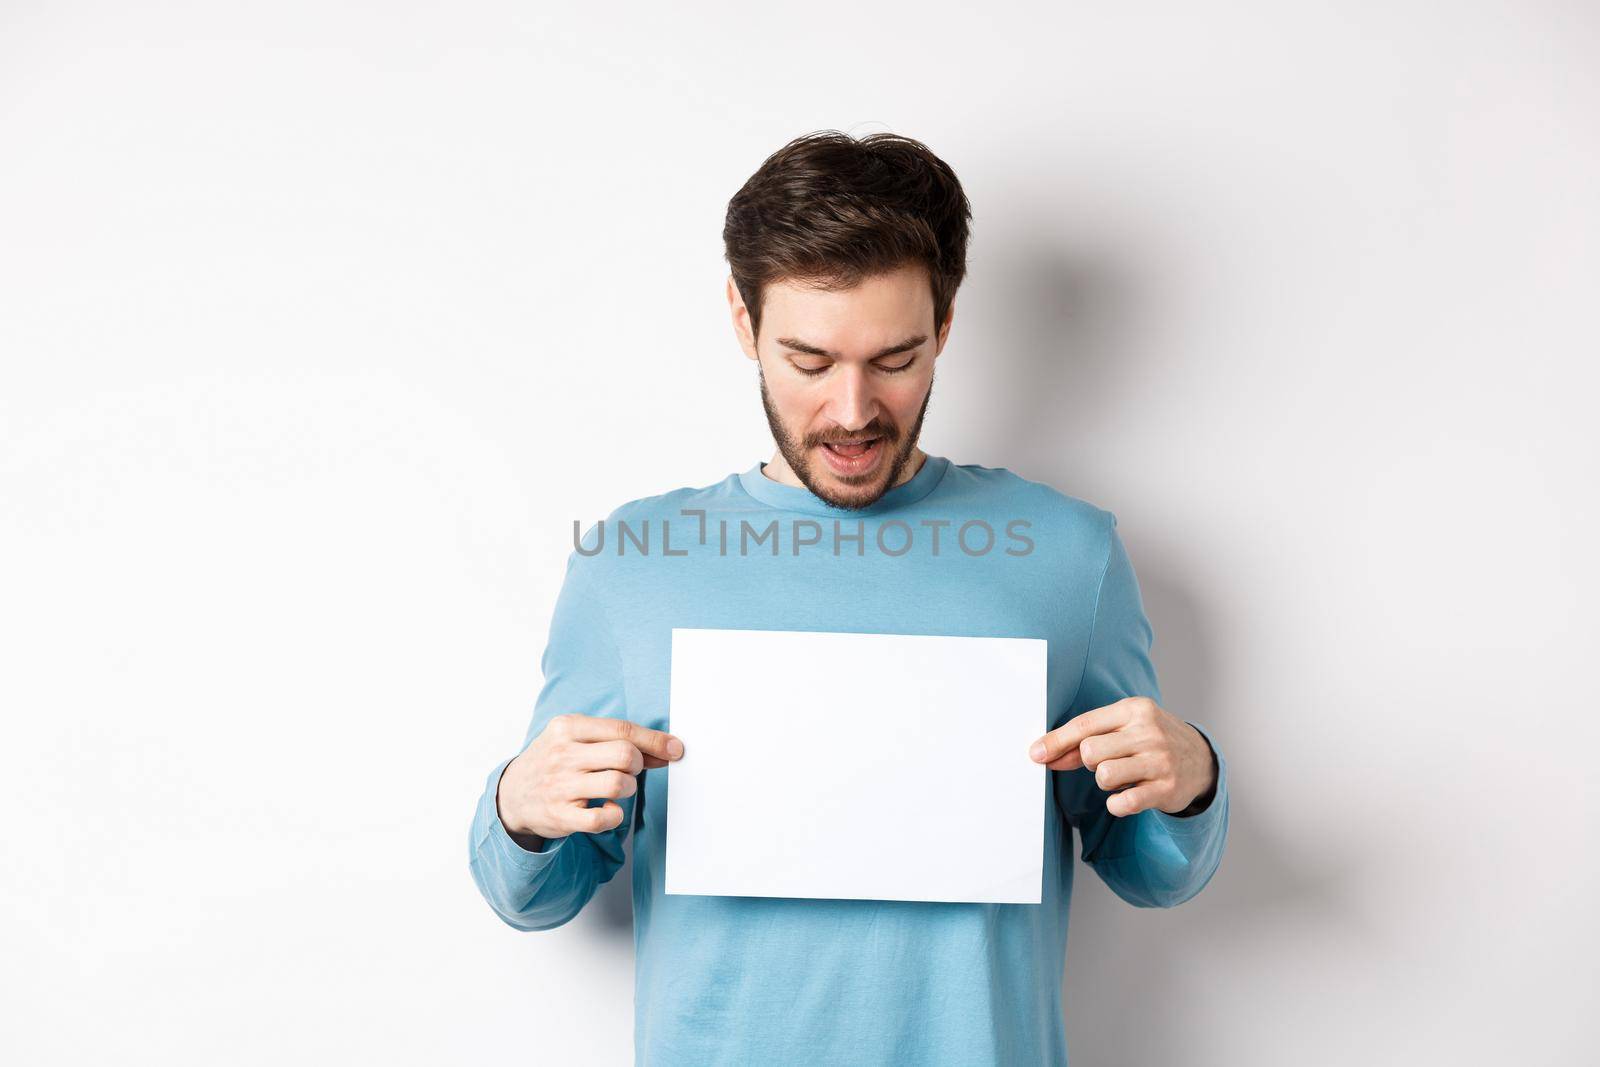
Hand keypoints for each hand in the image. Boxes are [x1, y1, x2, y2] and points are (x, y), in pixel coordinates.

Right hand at [498, 713, 685, 840]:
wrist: (511, 795)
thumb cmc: (554, 762)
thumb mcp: (576, 739)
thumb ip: (615, 741)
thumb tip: (665, 750)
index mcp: (567, 728)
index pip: (622, 729)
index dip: (655, 741)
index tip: (675, 749)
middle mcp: (563, 754)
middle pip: (625, 755)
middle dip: (638, 764)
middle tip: (631, 770)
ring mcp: (560, 786)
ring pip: (618, 784)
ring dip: (628, 788)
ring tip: (616, 788)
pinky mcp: (560, 816)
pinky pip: (602, 819)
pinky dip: (614, 815)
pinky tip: (607, 810)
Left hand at [1028, 697, 1215, 817]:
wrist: (1201, 760)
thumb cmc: (1150, 741)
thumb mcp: (1123, 728)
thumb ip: (1084, 740)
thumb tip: (1043, 755)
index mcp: (1134, 709)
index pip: (1085, 724)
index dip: (1056, 741)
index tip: (1035, 755)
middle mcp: (1149, 731)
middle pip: (1090, 751)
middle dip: (1090, 762)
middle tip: (1109, 762)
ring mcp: (1159, 760)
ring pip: (1104, 776)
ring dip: (1105, 782)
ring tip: (1123, 776)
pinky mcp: (1165, 789)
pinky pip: (1122, 803)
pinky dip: (1117, 804)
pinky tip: (1129, 795)